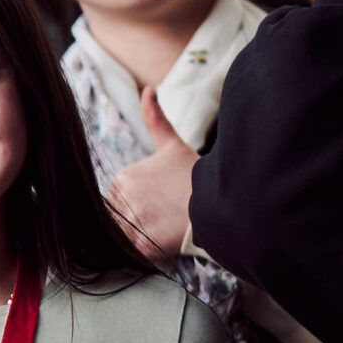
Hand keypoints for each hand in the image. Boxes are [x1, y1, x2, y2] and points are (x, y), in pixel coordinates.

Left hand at [108, 88, 195, 263]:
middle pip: (119, 219)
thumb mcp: (173, 147)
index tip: (161, 207)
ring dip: (141, 239)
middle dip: (138, 223)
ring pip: (125, 237)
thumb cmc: (197, 178)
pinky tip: (162, 245)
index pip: (118, 201)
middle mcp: (123, 197)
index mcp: (124, 177)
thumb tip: (148, 89)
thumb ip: (155, 120)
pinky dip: (144, 253)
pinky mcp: (142, 243)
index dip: (140, 208)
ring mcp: (132, 220)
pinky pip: (133, 253)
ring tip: (166, 233)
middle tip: (166, 221)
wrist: (225, 203)